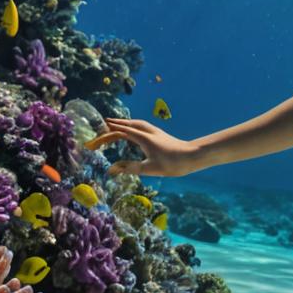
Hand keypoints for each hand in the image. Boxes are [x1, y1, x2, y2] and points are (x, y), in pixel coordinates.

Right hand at [85, 118, 202, 176]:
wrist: (193, 156)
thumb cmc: (172, 163)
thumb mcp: (149, 169)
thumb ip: (129, 168)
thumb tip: (111, 169)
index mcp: (144, 138)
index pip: (123, 132)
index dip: (110, 132)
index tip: (99, 132)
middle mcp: (149, 132)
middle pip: (130, 124)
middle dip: (117, 124)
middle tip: (105, 123)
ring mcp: (156, 132)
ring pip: (138, 123)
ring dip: (126, 122)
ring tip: (118, 123)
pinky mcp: (161, 135)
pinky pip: (144, 126)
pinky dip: (135, 125)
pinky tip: (136, 131)